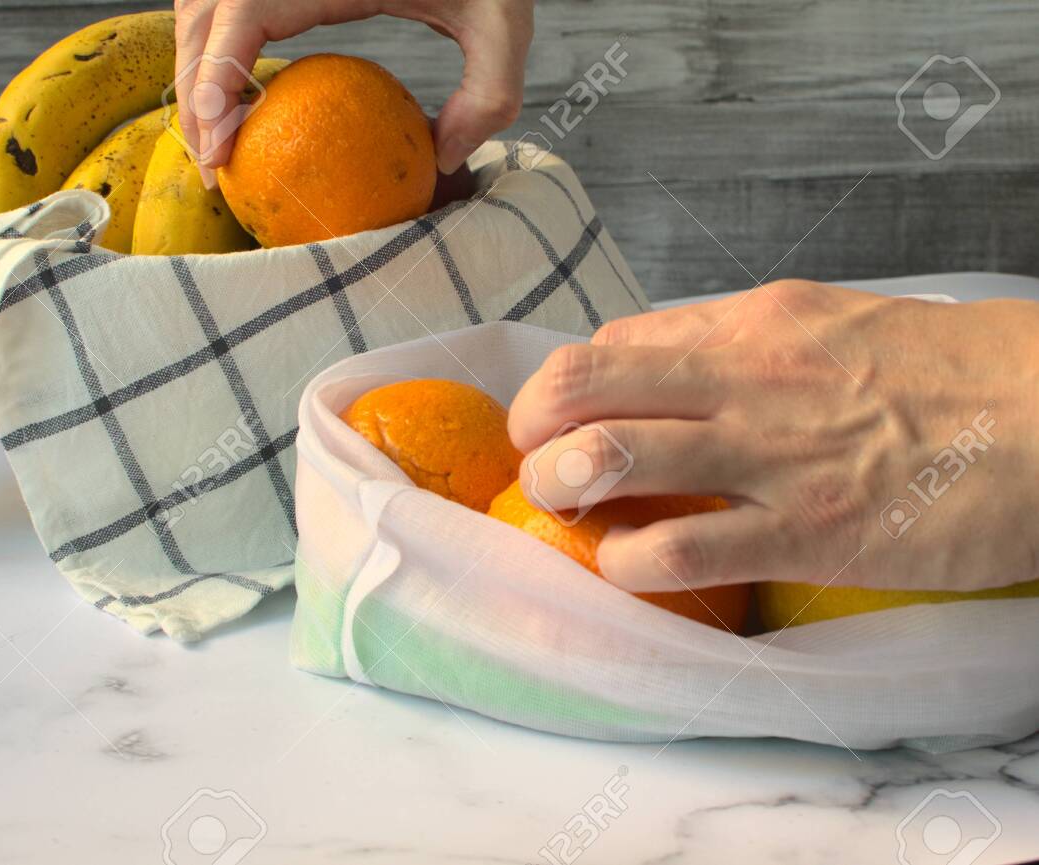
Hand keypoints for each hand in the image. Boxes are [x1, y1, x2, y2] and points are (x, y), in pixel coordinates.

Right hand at [173, 0, 533, 184]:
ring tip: (216, 142)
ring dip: (196, 71)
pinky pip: (227, 7)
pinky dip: (215, 51)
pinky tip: (237, 103)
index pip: (242, 15)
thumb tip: (445, 159)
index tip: (218, 147)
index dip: (215, 78)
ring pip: (201, 9)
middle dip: (194, 92)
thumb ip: (491, 91)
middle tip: (212, 169)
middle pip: (202, 17)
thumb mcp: (505, 21)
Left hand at [507, 281, 1038, 593]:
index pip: (615, 344)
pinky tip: (625, 569)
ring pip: (609, 457)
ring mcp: (770, 456)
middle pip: (581, 383)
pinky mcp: (806, 534)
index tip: (568, 426)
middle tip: (536, 467)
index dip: (571, 390)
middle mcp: (745, 377)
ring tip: (564, 512)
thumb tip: (670, 371)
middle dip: (531, 429)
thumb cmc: (957, 375)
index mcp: (755, 324)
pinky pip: (678, 551)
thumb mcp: (840, 327)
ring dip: (559, 488)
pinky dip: (626, 564)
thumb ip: (750, 348)